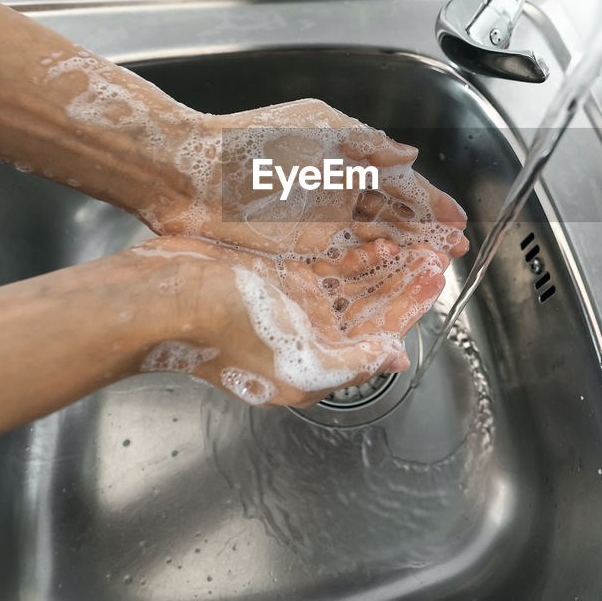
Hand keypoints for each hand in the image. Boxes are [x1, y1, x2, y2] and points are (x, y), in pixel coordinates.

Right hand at [126, 236, 446, 407]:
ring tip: (418, 244)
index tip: (437, 279)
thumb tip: (396, 360)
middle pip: (374, 307)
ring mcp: (295, 305)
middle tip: (437, 254)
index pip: (382, 333)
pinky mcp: (278, 278)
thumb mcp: (297, 361)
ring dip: (387, 266)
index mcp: (319, 362)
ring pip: (356, 284)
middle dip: (407, 282)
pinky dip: (356, 255)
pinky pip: (329, 266)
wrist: (163, 297)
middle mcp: (311, 335)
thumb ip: (352, 363)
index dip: (412, 306)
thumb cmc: (221, 330)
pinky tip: (377, 239)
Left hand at [158, 98, 468, 258]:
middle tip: (455, 249)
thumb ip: (365, 144)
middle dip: (426, 234)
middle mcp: (333, 199)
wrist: (187, 173)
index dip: (429, 203)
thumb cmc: (248, 143)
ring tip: (433, 268)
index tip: (457, 219)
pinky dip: (368, 274)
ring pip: (371, 247)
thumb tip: (408, 154)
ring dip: (404, 257)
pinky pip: (340, 270)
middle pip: (391, 221)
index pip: (397, 188)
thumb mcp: (316, 131)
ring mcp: (315, 231)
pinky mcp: (294, 258)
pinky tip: (389, 279)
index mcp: (342, 163)